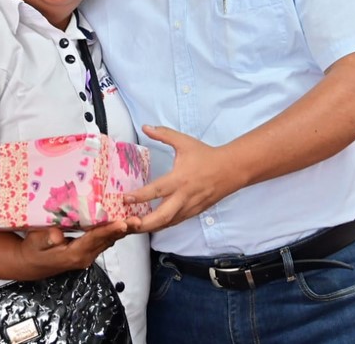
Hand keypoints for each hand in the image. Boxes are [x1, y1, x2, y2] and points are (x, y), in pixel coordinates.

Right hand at [16, 221, 128, 278]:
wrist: (30, 264)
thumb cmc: (32, 250)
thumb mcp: (35, 243)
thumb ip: (46, 239)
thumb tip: (57, 236)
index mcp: (74, 254)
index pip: (95, 239)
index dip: (109, 230)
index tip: (123, 223)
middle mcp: (85, 256)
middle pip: (107, 240)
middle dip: (124, 230)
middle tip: (139, 220)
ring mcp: (88, 255)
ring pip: (108, 241)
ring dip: (123, 230)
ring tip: (137, 219)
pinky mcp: (88, 252)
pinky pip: (104, 240)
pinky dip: (114, 231)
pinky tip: (123, 221)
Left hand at [123, 125, 238, 233]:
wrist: (231, 170)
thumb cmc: (206, 156)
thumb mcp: (184, 142)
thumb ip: (163, 134)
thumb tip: (145, 127)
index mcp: (180, 179)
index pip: (156, 191)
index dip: (139, 197)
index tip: (124, 199)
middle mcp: (184, 196)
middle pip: (161, 217)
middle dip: (142, 224)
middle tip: (125, 224)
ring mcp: (189, 207)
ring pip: (167, 223)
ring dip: (149, 227)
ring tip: (132, 228)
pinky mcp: (193, 213)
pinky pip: (175, 222)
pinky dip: (161, 225)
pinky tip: (149, 225)